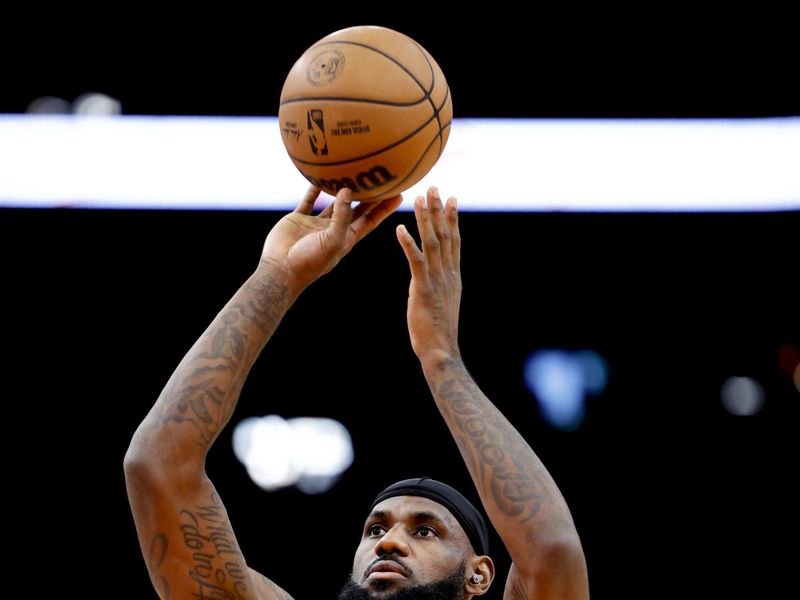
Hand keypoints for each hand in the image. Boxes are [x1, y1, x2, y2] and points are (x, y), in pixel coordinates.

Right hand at [261, 186, 401, 294]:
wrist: (280, 270)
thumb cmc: (311, 261)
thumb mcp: (333, 239)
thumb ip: (342, 216)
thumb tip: (348, 190)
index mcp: (347, 238)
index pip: (371, 220)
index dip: (385, 208)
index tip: (399, 193)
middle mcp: (334, 230)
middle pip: (356, 209)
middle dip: (368, 195)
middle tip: (379, 176)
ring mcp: (317, 224)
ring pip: (332, 203)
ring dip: (342, 189)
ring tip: (352, 170)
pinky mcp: (299, 219)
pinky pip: (308, 200)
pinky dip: (313, 188)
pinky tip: (319, 174)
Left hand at [396, 187, 461, 360]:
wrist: (441, 350)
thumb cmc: (438, 331)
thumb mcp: (443, 302)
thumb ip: (441, 285)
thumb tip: (436, 278)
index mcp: (453, 275)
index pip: (455, 240)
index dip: (452, 218)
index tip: (451, 198)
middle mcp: (448, 273)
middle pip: (446, 234)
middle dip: (439, 209)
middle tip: (434, 187)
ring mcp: (437, 280)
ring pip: (433, 242)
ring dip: (426, 219)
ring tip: (420, 198)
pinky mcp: (423, 289)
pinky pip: (416, 261)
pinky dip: (409, 244)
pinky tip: (401, 229)